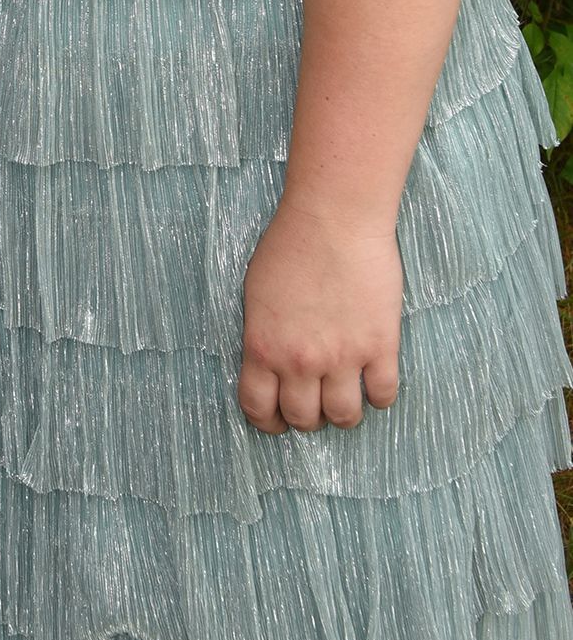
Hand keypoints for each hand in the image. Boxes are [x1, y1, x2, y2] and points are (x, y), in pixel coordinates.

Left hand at [238, 198, 402, 434]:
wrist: (334, 217)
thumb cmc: (291, 243)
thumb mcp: (255, 291)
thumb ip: (262, 333)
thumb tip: (268, 363)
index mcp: (263, 346)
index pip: (258, 408)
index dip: (267, 422)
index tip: (276, 421)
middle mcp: (301, 360)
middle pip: (304, 419)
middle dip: (307, 417)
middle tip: (314, 402)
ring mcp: (343, 357)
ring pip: (345, 417)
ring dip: (343, 412)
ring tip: (345, 393)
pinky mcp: (380, 346)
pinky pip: (383, 395)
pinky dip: (379, 395)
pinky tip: (374, 380)